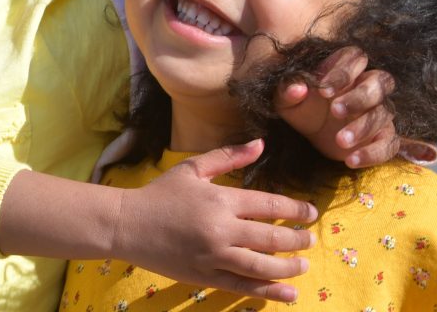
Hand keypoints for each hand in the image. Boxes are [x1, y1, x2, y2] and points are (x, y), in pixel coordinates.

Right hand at [111, 140, 315, 302]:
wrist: (126, 224)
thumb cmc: (159, 194)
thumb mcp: (193, 169)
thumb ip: (228, 157)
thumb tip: (261, 143)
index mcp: (221, 200)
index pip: (270, 205)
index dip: (296, 210)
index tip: (311, 213)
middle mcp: (221, 229)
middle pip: (271, 237)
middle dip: (298, 239)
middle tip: (310, 240)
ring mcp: (213, 256)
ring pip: (261, 265)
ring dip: (288, 268)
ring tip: (304, 265)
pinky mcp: (204, 276)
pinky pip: (241, 285)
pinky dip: (267, 291)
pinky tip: (288, 293)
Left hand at [274, 46, 399, 167]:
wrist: (312, 134)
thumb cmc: (303, 107)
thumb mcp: (288, 100)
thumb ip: (288, 91)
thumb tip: (297, 89)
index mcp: (347, 67)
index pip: (355, 58)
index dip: (343, 72)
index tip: (324, 91)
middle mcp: (369, 85)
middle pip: (380, 81)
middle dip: (359, 97)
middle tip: (335, 111)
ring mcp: (379, 111)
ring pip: (384, 113)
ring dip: (364, 127)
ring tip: (340, 140)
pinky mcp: (383, 136)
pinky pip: (389, 143)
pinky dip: (373, 153)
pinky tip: (351, 160)